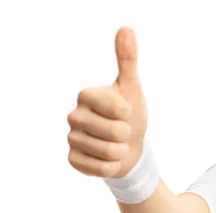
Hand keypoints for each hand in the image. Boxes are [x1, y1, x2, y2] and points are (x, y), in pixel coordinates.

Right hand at [67, 27, 147, 177]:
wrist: (129, 148)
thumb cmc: (130, 115)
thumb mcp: (132, 88)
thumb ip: (128, 60)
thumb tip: (126, 29)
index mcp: (86, 95)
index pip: (114, 106)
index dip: (127, 113)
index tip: (127, 112)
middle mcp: (74, 115)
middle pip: (112, 132)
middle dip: (126, 135)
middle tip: (124, 132)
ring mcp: (72, 139)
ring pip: (107, 152)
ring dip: (120, 152)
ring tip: (118, 146)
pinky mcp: (73, 160)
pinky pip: (99, 169)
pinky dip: (111, 167)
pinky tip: (109, 159)